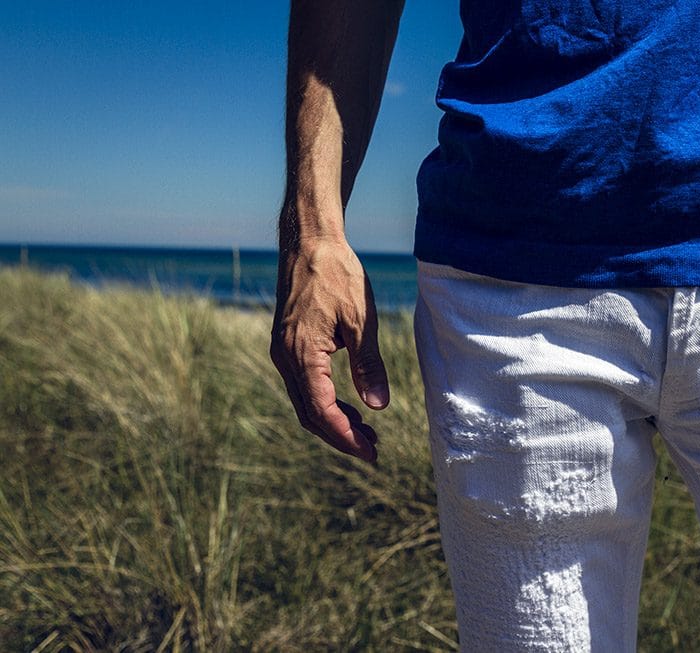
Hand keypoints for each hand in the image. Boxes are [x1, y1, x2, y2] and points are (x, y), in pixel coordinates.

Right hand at [270, 239, 388, 460]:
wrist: (309, 242)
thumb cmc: (338, 275)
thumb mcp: (361, 320)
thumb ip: (369, 365)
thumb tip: (378, 407)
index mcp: (301, 355)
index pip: (322, 411)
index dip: (346, 436)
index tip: (371, 452)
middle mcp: (285, 358)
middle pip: (309, 414)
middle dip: (340, 436)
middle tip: (372, 450)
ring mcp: (282, 352)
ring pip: (305, 401)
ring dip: (333, 420)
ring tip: (366, 432)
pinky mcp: (287, 344)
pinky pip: (303, 384)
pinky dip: (324, 400)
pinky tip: (349, 404)